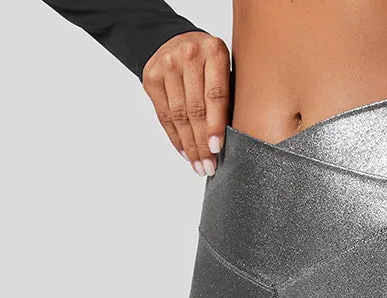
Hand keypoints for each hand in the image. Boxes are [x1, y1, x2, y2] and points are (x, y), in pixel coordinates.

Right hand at [141, 32, 230, 177]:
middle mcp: (189, 54)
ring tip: (198, 165)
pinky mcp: (152, 77)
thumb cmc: (207, 63)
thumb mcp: (223, 69)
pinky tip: (185, 153)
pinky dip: (175, 138)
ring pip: (179, 115)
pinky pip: (164, 116)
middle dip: (202, 143)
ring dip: (189, 146)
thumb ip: (227, 95)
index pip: (215, 95)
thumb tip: (234, 138)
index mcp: (214, 50)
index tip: (217, 148)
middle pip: (196, 109)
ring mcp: (168, 64)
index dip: (215, 124)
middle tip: (209, 166)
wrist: (175, 41)